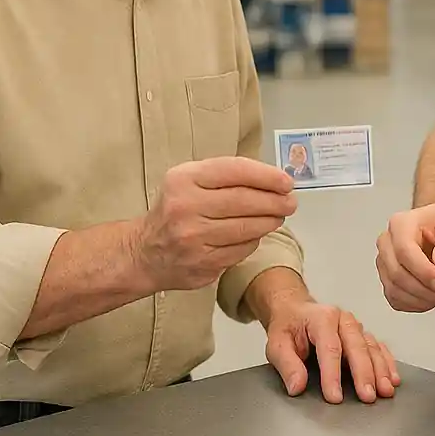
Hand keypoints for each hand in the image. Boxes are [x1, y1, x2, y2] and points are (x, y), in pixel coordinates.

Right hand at [130, 156, 296, 291]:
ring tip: (279, 216)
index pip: (235, 171)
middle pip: (244, 201)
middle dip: (275, 201)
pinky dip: (254, 240)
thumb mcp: (190, 181)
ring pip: (246, 228)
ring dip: (270, 221)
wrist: (144, 253)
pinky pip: (241, 249)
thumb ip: (227, 176)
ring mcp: (192, 238)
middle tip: (291, 202)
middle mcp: (185, 207)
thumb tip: (274, 180)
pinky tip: (255, 234)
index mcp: (184, 179)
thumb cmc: (176, 209)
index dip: (266, 176)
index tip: (286, 181)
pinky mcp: (202, 264)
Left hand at [264, 293, 399, 404]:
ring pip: (371, 347)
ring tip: (385, 390)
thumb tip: (297, 386)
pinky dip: (387, 363)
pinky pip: (379, 347)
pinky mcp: (362, 334)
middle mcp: (342, 320)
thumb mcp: (277, 343)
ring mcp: (355, 326)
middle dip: (363, 373)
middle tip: (368, 396)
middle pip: (356, 346)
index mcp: (322, 318)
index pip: (330, 348)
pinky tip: (392, 378)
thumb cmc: (288, 326)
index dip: (332, 374)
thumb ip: (287, 364)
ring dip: (380, 370)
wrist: (295, 310)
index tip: (335, 397)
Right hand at [375, 203, 434, 311]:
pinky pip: (397, 300)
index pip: (404, 251)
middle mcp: (387, 243)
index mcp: (400, 224)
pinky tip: (434, 298)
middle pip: (397, 274)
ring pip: (395, 290)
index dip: (423, 272)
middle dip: (426, 290)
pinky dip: (417, 304)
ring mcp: (384, 262)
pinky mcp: (388, 280)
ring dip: (423, 300)